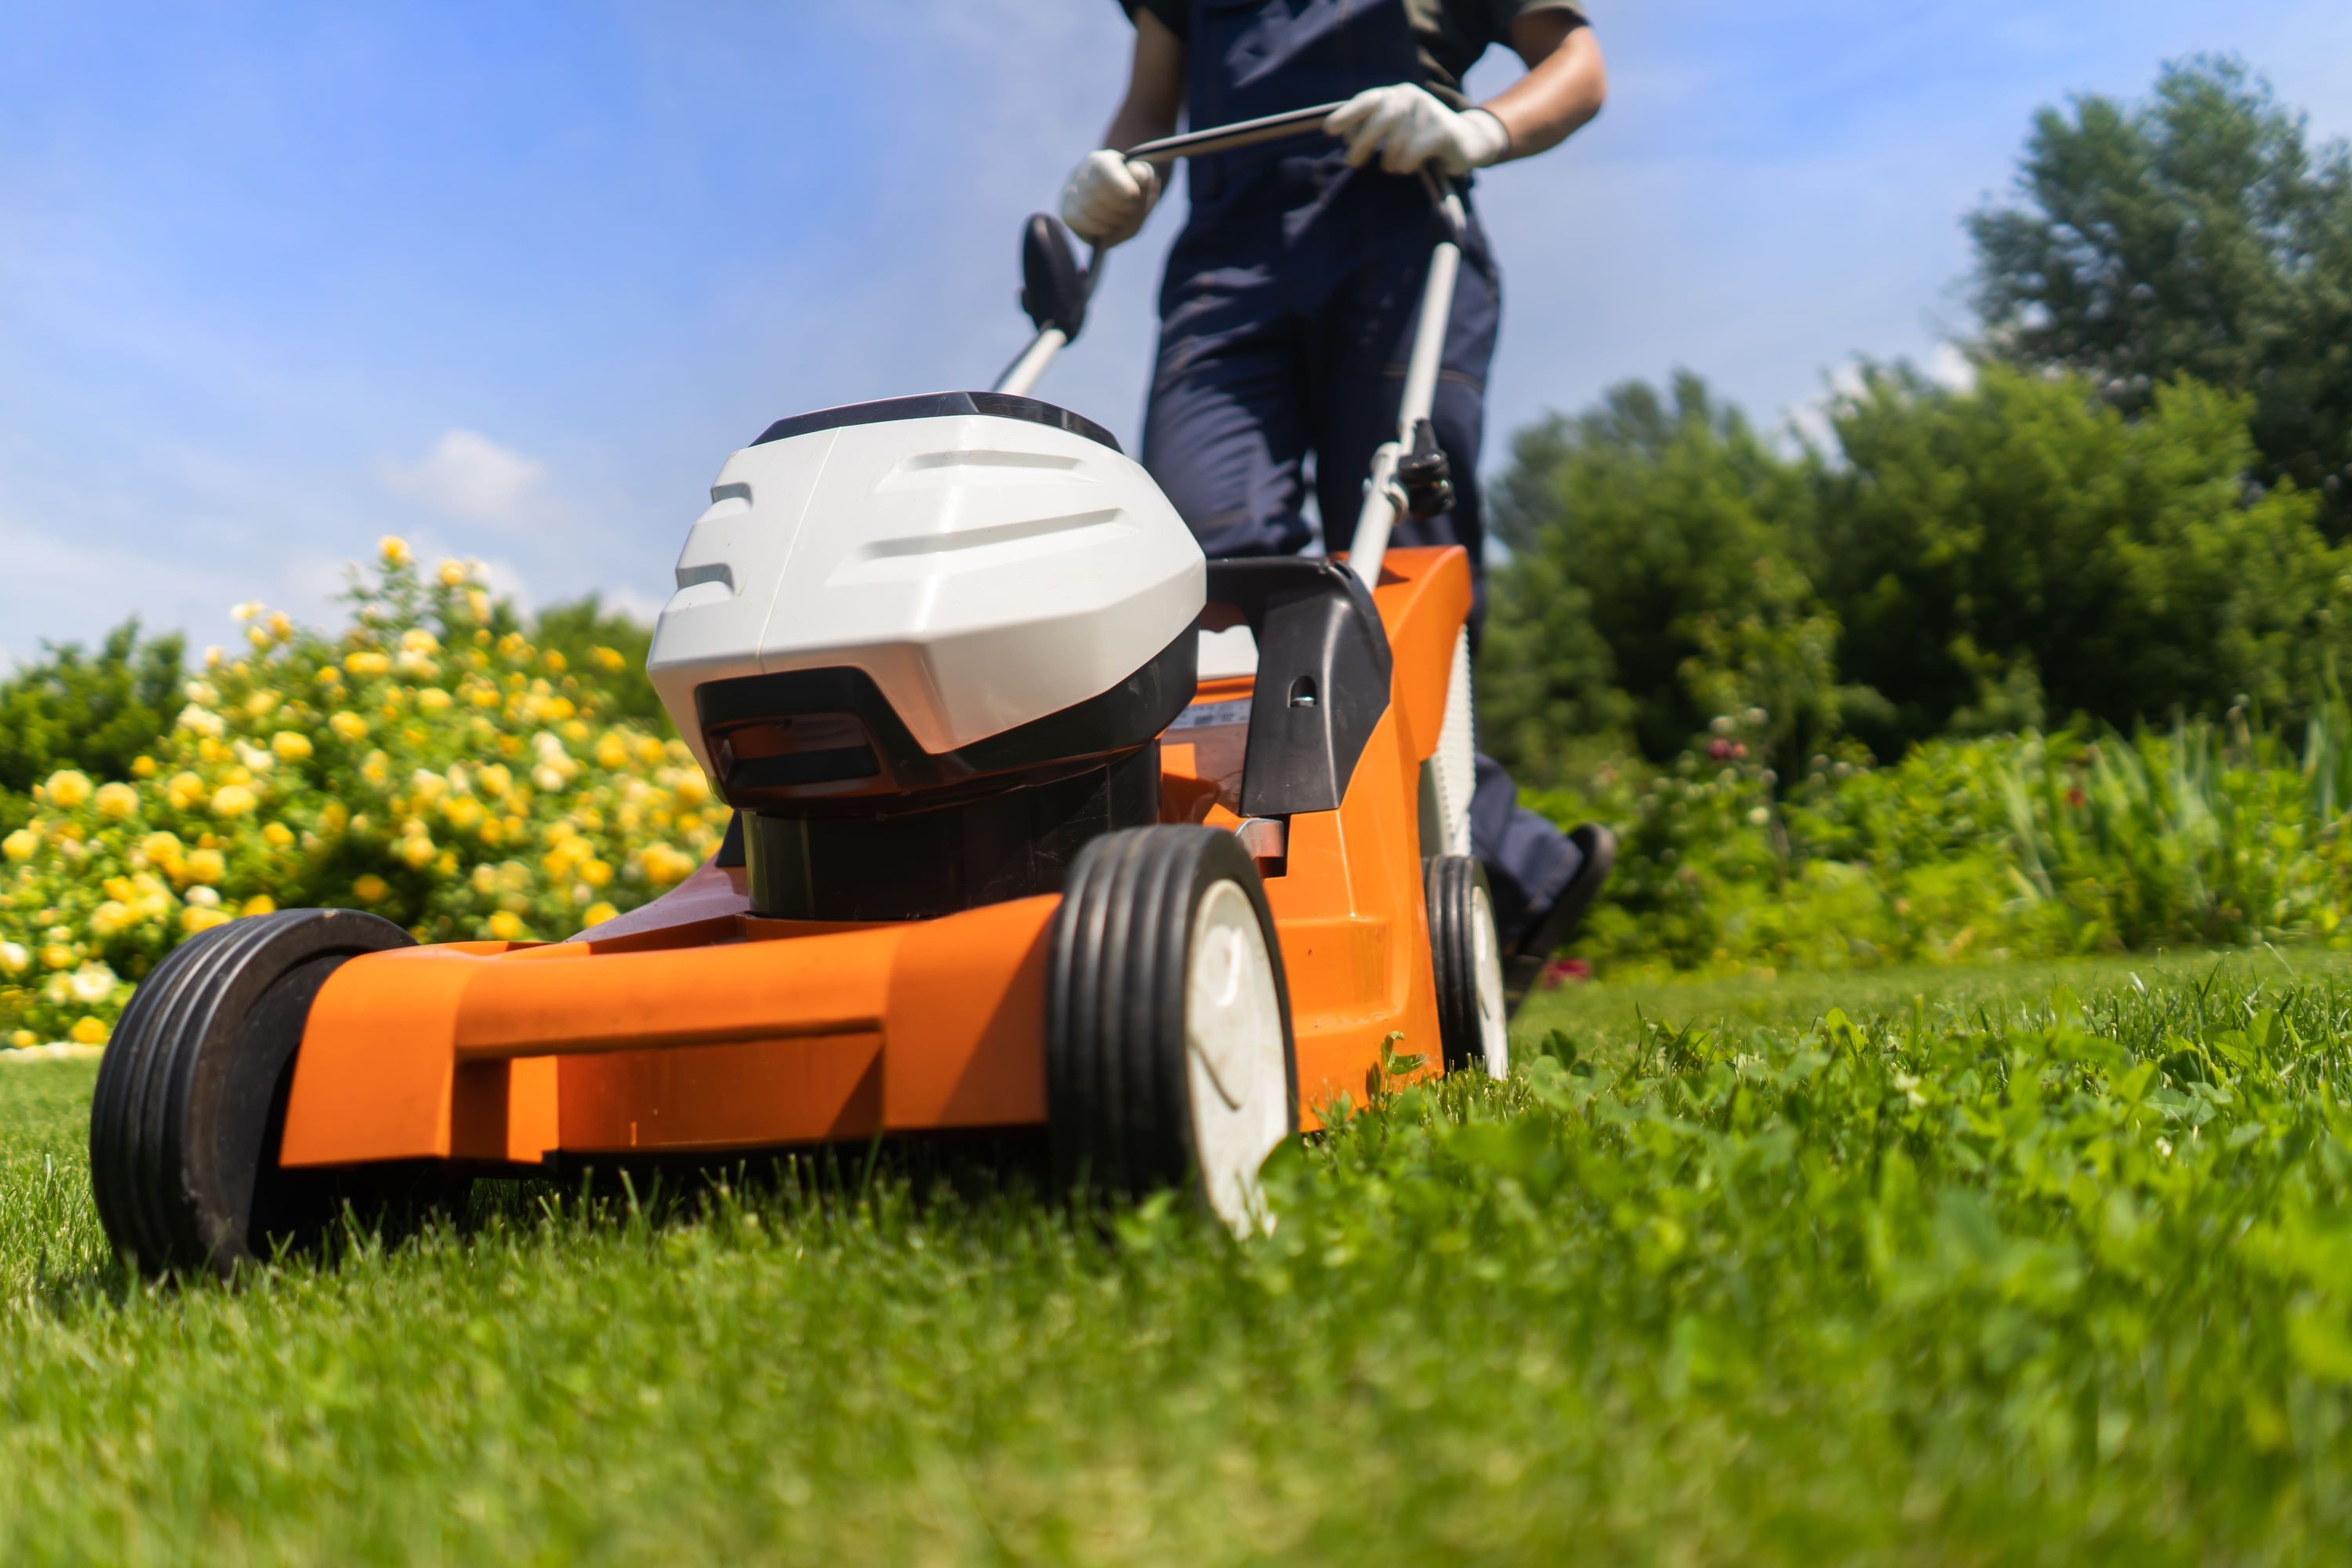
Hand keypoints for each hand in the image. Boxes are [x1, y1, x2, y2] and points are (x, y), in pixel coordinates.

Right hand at [1059, 149, 1161, 246]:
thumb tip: (1140, 176)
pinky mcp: (1067, 212)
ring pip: (1086, 206)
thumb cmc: (1133, 191)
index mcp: (1101, 160)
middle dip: (1119, 204)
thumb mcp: (1144, 180)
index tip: (1134, 194)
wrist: (1120, 208)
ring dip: (1110, 218)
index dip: (1119, 181)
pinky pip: (1075, 218)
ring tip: (1122, 219)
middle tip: (1131, 209)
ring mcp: (1070, 192)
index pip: (1104, 167)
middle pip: (1096, 189)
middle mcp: (1081, 173)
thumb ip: (1143, 175)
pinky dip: (1095, 226)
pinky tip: (1108, 228)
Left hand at [1323, 84, 1509, 175]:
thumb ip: (1373, 127)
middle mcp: (1412, 97)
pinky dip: (1406, 165)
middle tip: (1353, 163)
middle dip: (1362, 143)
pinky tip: (1410, 167)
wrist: (1466, 141)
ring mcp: (1429, 112)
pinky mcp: (1443, 132)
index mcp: (1397, 94)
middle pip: (1379, 120)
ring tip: (1393, 166)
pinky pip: (1412, 154)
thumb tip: (1344, 137)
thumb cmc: (1422, 138)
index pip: (1368, 100)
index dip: (1347, 114)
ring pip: (1395, 142)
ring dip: (1389, 161)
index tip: (1328, 131)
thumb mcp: (1397, 127)